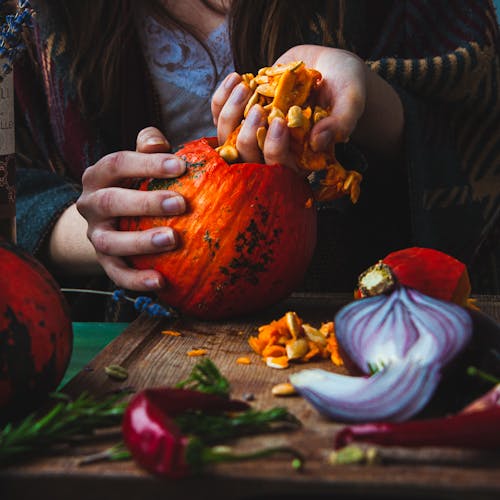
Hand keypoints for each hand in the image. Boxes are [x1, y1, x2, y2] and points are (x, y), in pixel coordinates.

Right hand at [76, 127, 186, 290]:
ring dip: (141, 241)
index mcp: (98, 176)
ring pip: (110, 241)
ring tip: (172, 239)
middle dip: (146, 202)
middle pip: (111, 202)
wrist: (109, 220)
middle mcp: (91, 205)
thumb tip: (160, 143)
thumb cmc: (133, 184)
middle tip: (181, 203)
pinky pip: (117, 274)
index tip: (180, 166)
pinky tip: (161, 281)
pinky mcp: (104, 262)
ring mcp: (96, 236)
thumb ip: (148, 147)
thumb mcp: (137, 163)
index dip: (147, 164)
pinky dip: (137, 280)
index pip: (117, 164)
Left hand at [212, 45, 402, 167]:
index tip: (279, 122)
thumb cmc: (347, 87)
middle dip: (245, 136)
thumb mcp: (351, 102)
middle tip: (258, 109)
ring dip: (229, 114)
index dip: (273, 150)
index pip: (277, 169)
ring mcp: (255, 132)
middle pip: (246, 158)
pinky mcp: (244, 113)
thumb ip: (340, 123)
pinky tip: (236, 77)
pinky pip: (221, 113)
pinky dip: (222, 98)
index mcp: (299, 159)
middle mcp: (274, 151)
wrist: (331, 67)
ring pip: (227, 136)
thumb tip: (318, 141)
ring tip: (243, 86)